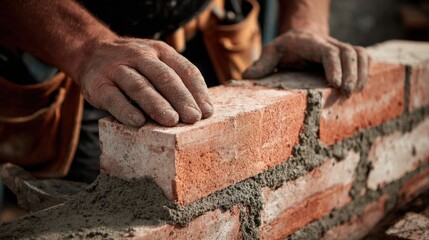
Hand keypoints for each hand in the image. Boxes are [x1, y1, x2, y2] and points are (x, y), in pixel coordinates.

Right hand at [74, 37, 213, 126]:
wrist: (90, 51)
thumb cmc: (133, 65)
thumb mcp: (155, 62)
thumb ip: (174, 80)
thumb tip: (200, 111)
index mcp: (161, 51)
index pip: (185, 69)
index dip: (198, 91)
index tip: (207, 112)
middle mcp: (140, 56)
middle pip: (164, 77)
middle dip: (181, 98)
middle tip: (193, 118)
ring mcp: (117, 68)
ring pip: (139, 86)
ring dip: (156, 104)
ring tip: (171, 120)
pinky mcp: (98, 83)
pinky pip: (113, 97)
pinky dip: (126, 110)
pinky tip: (138, 122)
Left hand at [243, 29, 369, 94]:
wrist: (302, 36)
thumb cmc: (286, 48)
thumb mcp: (271, 52)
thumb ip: (262, 63)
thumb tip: (246, 77)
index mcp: (311, 44)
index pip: (327, 51)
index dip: (334, 66)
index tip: (334, 83)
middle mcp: (329, 44)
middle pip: (348, 52)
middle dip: (351, 72)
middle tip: (346, 92)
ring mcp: (340, 49)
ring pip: (359, 53)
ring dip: (361, 72)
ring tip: (354, 92)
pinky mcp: (348, 56)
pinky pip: (364, 57)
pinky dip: (367, 70)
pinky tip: (361, 87)